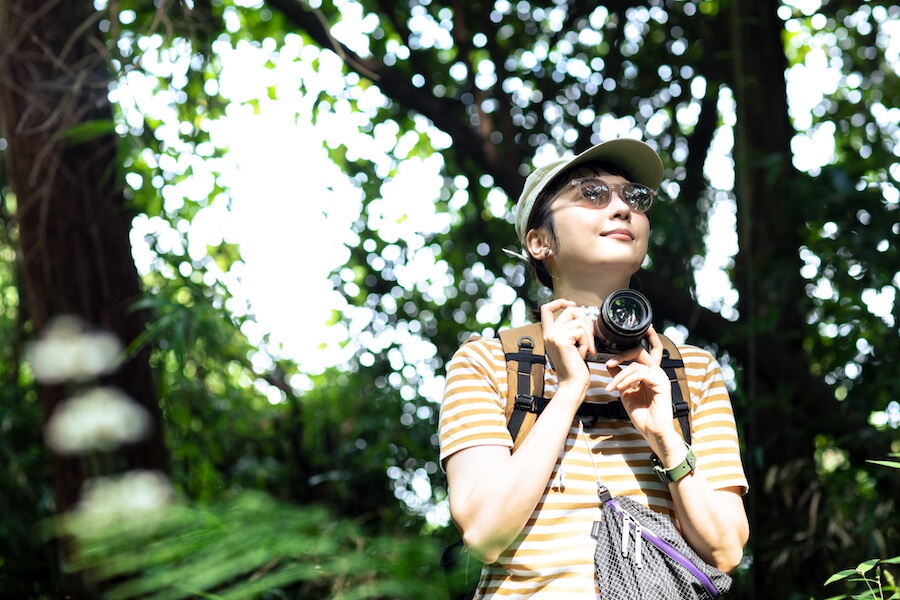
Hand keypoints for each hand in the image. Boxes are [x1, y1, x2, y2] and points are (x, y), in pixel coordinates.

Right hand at [539, 299, 594, 397]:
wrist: (573, 384)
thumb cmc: (575, 369)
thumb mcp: (572, 346)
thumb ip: (572, 332)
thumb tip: (583, 317)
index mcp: (549, 334)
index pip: (546, 309)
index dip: (559, 302)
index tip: (570, 304)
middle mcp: (549, 333)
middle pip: (570, 310)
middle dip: (586, 320)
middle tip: (589, 338)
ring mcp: (553, 336)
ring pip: (579, 320)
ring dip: (588, 335)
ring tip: (585, 350)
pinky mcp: (561, 340)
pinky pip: (581, 331)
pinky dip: (586, 342)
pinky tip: (582, 354)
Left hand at [604, 326, 677, 442]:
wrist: (653, 432)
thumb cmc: (642, 415)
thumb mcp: (625, 392)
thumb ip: (619, 378)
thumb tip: (610, 364)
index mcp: (648, 373)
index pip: (636, 354)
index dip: (621, 355)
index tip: (607, 363)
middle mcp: (656, 372)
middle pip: (639, 351)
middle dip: (621, 355)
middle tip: (608, 363)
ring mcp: (660, 377)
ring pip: (636, 364)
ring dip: (620, 375)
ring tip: (612, 387)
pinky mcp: (662, 383)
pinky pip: (641, 374)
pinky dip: (627, 380)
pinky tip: (620, 388)